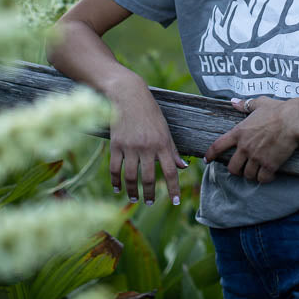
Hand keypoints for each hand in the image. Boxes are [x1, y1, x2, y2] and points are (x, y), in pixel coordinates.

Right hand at [107, 73, 186, 204]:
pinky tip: (118, 188)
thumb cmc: (150, 113)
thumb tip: (183, 167)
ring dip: (133, 191)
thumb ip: (172, 150)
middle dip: (150, 194)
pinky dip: (116, 181)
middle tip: (150, 203)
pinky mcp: (116, 145)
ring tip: (135, 198)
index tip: (175, 202)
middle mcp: (147, 147)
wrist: (129, 96)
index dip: (173, 188)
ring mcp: (130, 146)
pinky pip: (115, 169)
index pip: (170, 171)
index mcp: (162, 143)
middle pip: (149, 178)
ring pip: (131, 177)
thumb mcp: (165, 129)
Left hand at [204, 96, 298, 183]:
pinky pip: (262, 179)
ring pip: (247, 175)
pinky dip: (264, 178)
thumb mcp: (259, 103)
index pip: (218, 146)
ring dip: (251, 174)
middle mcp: (245, 147)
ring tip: (257, 171)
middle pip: (232, 167)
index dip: (210, 155)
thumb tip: (234, 102)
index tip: (207, 160)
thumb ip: (245, 105)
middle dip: (236, 170)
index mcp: (239, 132)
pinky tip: (268, 174)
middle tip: (242, 168)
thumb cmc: (277, 110)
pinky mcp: (269, 165)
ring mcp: (256, 157)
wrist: (294, 119)